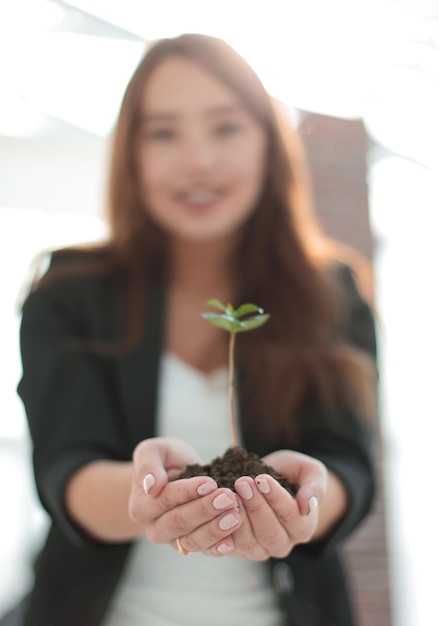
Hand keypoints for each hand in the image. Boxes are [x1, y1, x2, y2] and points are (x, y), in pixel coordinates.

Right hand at [129, 437, 241, 554]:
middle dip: (205, 510)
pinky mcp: (192, 544)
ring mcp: (174, 540)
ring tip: (234, 515)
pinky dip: (218, 547)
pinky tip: (231, 541)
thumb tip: (152, 486)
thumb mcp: (153, 451)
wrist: (176, 473)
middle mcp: (155, 528)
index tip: (210, 483)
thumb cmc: (164, 460)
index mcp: (141, 506)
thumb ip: (147, 465)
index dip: (188, 492)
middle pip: (180, 522)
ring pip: (193, 540)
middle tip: (228, 498)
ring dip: (215, 529)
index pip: (165, 499)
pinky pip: (204, 550)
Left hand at [202, 450, 326, 559]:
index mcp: (303, 527)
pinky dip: (221, 530)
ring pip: (249, 542)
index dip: (276, 498)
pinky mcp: (237, 549)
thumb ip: (314, 487)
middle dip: (255, 506)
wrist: (266, 479)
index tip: (262, 479)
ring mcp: (259, 550)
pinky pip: (228, 546)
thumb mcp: (309, 471)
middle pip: (269, 532)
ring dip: (238, 516)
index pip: (291, 516)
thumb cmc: (290, 474)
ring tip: (230, 493)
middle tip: (242, 482)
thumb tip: (308, 506)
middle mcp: (282, 544)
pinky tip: (216, 510)